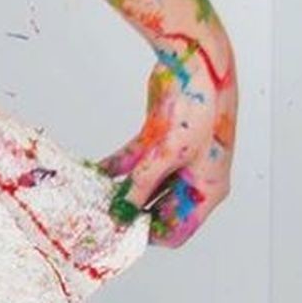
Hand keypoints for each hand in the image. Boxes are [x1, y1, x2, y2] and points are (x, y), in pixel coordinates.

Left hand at [95, 44, 236, 248]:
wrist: (195, 67)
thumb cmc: (197, 112)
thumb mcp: (168, 155)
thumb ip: (142, 184)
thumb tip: (122, 211)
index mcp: (208, 190)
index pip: (178, 230)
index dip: (149, 234)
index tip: (119, 233)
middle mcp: (193, 178)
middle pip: (159, 209)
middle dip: (132, 212)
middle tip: (100, 216)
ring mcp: (175, 158)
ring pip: (144, 184)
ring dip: (121, 189)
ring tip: (93, 197)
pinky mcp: (158, 139)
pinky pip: (135, 160)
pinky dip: (117, 166)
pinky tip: (97, 171)